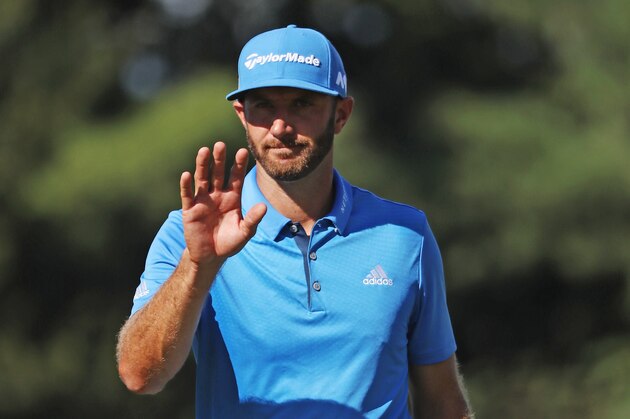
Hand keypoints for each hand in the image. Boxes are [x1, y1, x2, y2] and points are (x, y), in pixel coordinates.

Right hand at [180, 142, 265, 267]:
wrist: (211, 257)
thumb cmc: (230, 242)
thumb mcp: (244, 232)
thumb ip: (253, 219)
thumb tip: (264, 206)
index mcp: (232, 197)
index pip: (236, 177)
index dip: (239, 165)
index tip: (243, 151)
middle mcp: (218, 195)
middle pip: (218, 173)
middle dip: (220, 159)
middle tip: (221, 144)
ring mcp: (203, 201)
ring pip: (202, 179)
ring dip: (202, 165)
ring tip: (204, 151)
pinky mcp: (190, 210)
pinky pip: (188, 195)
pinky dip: (186, 185)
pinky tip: (186, 174)